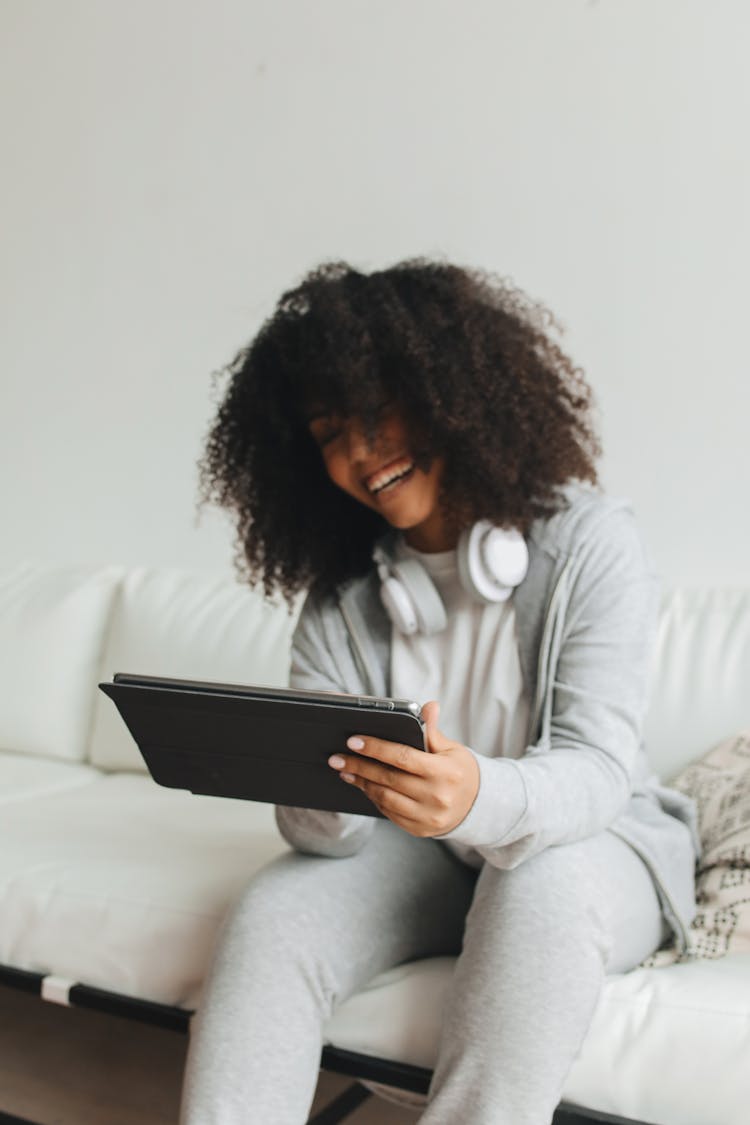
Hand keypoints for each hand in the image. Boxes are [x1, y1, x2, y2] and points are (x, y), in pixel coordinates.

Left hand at [327, 700, 479, 836]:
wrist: (478, 807)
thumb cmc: (460, 771)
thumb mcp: (452, 749)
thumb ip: (433, 731)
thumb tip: (428, 706)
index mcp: (445, 772)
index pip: (403, 757)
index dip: (376, 748)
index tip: (353, 741)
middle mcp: (436, 797)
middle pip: (389, 779)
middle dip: (359, 766)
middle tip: (337, 758)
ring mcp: (428, 817)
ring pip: (385, 798)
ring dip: (362, 784)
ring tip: (345, 771)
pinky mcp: (420, 830)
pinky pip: (390, 813)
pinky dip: (374, 798)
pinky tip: (364, 786)